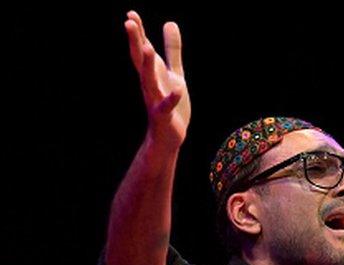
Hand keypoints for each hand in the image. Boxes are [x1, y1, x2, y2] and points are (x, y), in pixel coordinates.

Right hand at [124, 11, 189, 147]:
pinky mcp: (165, 115)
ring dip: (147, 64)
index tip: (131, 14)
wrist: (168, 135)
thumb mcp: (173, 72)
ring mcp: (155, 99)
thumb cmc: (170, 102)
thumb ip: (172, 50)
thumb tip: (170, 22)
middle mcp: (150, 83)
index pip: (142, 49)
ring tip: (147, 47)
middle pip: (140, 60)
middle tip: (129, 23)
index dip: (138, 32)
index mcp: (152, 73)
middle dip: (136, 42)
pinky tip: (179, 90)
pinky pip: (167, 106)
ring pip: (149, 80)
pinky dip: (172, 98)